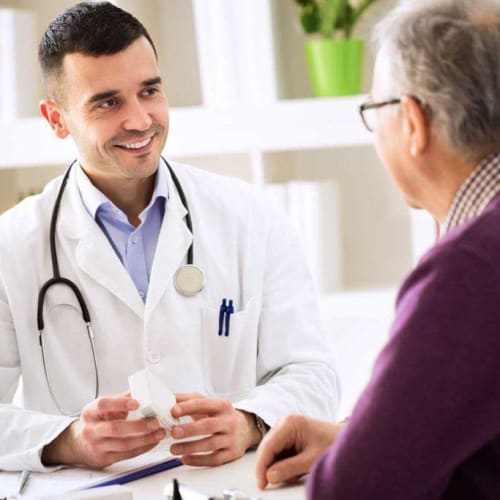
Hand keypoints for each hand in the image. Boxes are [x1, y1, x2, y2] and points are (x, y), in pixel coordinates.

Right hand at [42, 394, 166, 467]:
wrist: (78, 443)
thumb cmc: (95, 420)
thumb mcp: (103, 407)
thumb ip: (121, 399)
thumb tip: (143, 391)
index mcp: (90, 412)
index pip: (103, 405)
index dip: (120, 403)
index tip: (137, 402)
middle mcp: (91, 430)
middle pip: (115, 428)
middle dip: (138, 426)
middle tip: (155, 422)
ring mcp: (97, 446)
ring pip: (123, 444)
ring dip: (145, 439)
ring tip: (159, 432)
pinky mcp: (104, 459)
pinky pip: (127, 455)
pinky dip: (142, 448)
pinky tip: (152, 441)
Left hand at [169, 392, 260, 465]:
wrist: (245, 428)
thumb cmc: (221, 416)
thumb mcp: (209, 403)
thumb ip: (190, 400)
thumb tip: (170, 397)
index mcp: (222, 405)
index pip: (203, 405)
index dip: (187, 407)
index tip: (173, 411)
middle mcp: (228, 421)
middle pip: (208, 425)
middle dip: (189, 429)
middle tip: (173, 432)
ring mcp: (231, 438)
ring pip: (210, 444)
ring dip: (190, 447)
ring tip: (174, 448)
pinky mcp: (231, 453)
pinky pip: (214, 459)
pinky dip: (198, 460)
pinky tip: (185, 458)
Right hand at [256, 415, 344, 488]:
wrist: (344, 437)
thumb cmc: (332, 443)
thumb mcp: (311, 460)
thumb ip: (289, 469)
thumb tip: (269, 476)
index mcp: (289, 423)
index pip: (267, 446)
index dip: (261, 467)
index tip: (262, 484)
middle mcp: (284, 422)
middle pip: (267, 448)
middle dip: (270, 466)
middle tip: (274, 482)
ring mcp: (285, 427)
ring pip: (272, 451)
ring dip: (279, 465)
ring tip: (297, 470)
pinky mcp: (287, 433)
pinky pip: (278, 451)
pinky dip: (284, 462)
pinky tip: (297, 466)